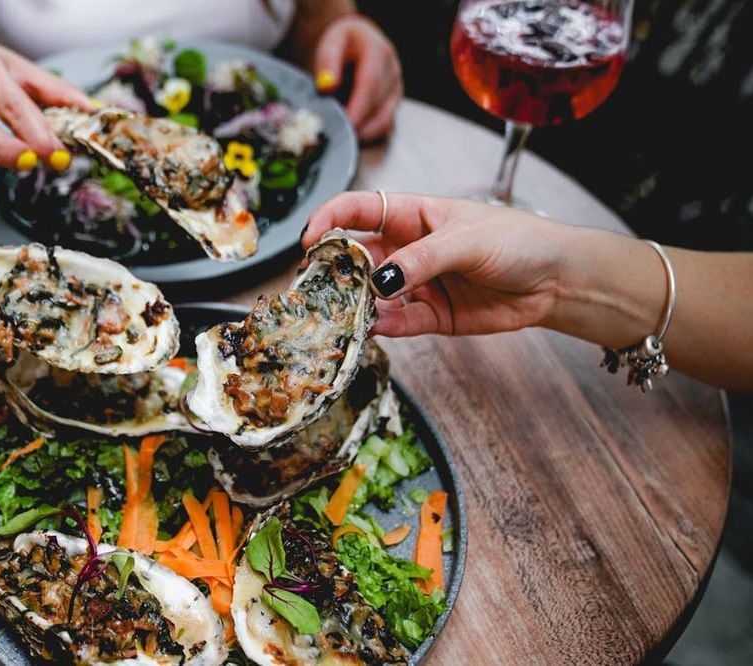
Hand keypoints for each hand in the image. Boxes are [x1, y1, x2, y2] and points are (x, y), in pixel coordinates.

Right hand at [302, 192, 572, 337]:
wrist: (556, 280)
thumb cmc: (517, 241)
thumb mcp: (466, 240)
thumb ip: (421, 260)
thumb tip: (379, 280)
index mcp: (412, 215)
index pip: (359, 209)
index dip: (330, 219)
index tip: (311, 237)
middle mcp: (407, 249)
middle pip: (358, 257)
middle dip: (335, 271)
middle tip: (316, 286)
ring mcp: (416, 283)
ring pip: (373, 295)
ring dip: (357, 304)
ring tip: (343, 314)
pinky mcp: (430, 316)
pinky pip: (398, 322)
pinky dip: (385, 326)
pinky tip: (376, 326)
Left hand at [313, 15, 402, 141]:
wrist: (359, 43)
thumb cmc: (344, 43)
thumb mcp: (331, 43)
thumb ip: (328, 61)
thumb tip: (327, 86)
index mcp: (379, 52)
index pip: (371, 83)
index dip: (358, 107)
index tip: (345, 124)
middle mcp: (392, 72)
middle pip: (379, 106)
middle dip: (358, 125)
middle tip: (335, 136)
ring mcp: (395, 90)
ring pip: (384, 121)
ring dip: (363, 133)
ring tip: (339, 136)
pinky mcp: (392, 105)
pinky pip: (383, 127)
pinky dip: (367, 135)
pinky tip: (349, 135)